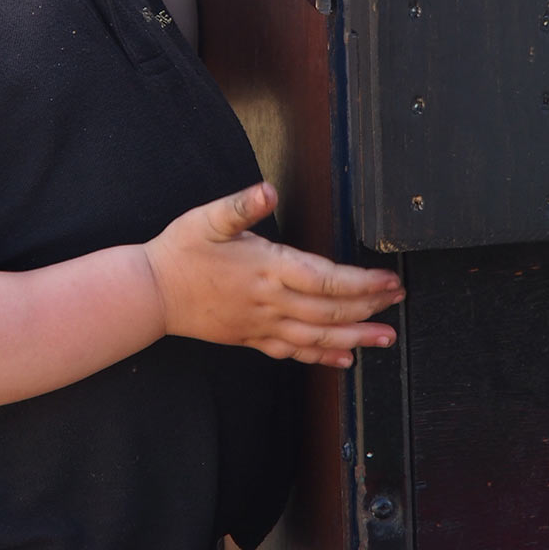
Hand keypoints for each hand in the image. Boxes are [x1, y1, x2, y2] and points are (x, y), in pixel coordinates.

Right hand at [143, 182, 402, 368]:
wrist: (150, 293)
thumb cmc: (180, 252)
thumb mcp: (208, 219)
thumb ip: (242, 206)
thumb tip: (269, 190)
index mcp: (266, 268)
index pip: (326, 279)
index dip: (362, 282)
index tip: (389, 280)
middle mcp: (270, 301)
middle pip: (330, 310)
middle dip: (368, 307)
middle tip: (398, 303)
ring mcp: (262, 324)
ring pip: (317, 336)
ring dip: (355, 337)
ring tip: (385, 338)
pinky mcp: (252, 338)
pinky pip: (293, 352)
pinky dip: (321, 356)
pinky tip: (343, 359)